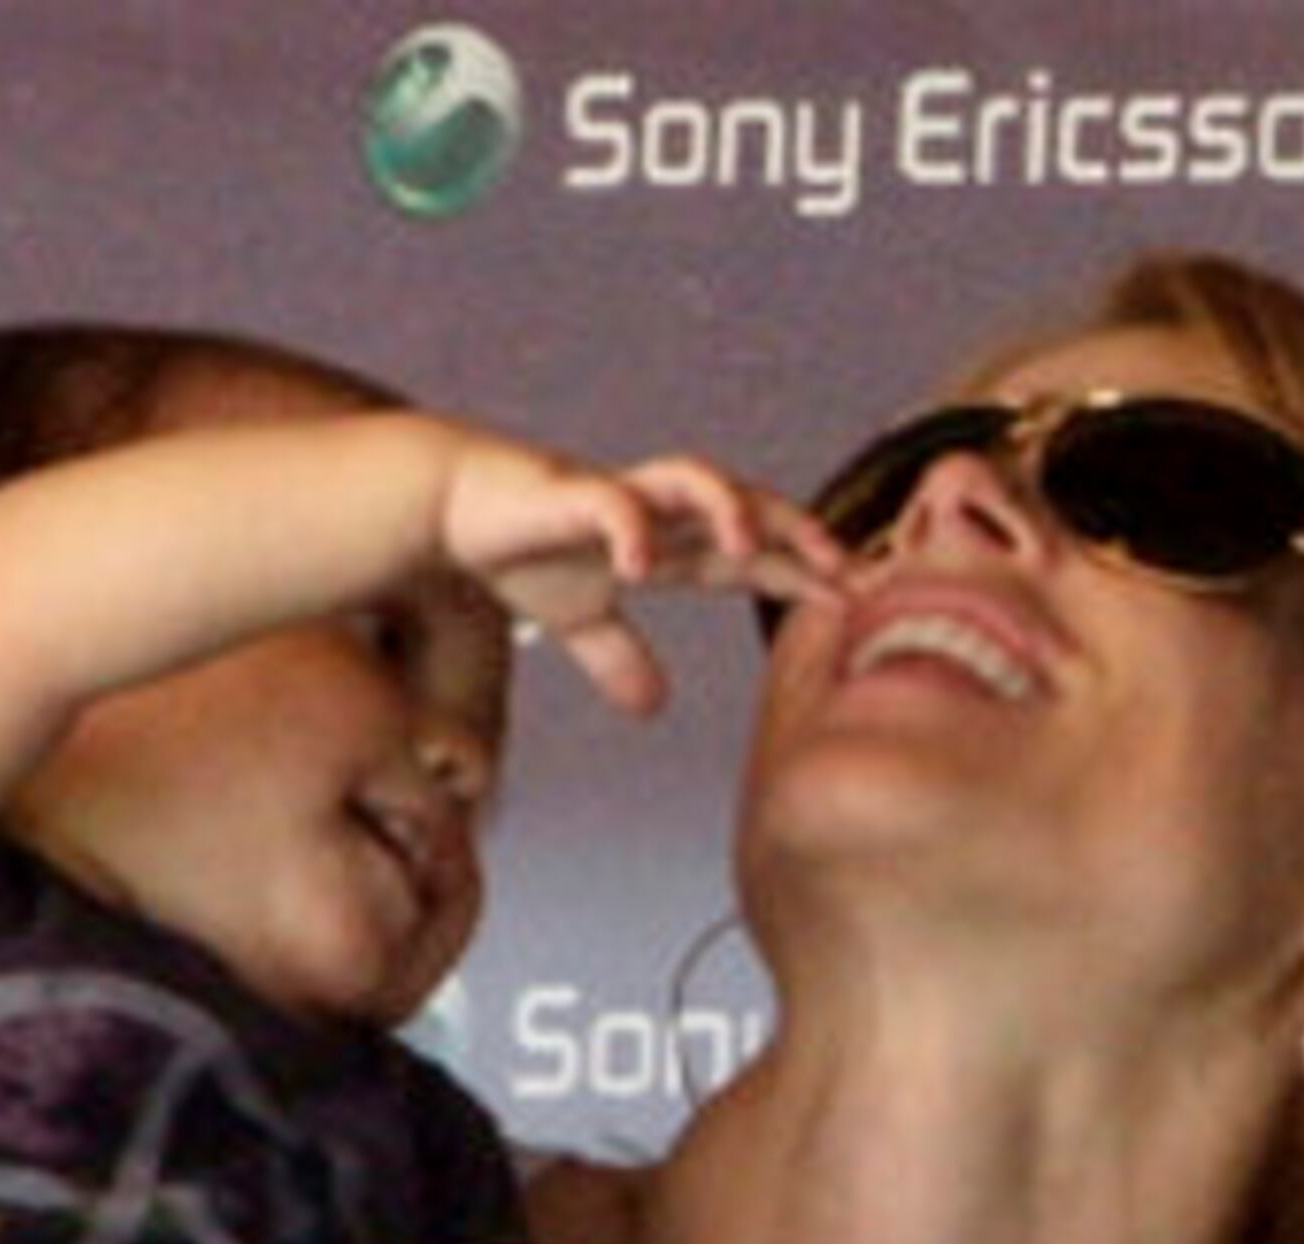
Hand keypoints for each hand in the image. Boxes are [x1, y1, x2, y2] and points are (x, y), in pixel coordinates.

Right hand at [435, 440, 839, 716]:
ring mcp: (616, 495)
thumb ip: (617, 656)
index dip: (800, 569)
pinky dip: (629, 530)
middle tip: (842, 567)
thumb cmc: (519, 548)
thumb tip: (654, 705)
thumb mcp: (576, 619)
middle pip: (744, 503)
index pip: (749, 551)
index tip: (853, 595)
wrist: (450, 505)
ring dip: (728, 506)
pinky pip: (611, 502)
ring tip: (751, 547)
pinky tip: (637, 568)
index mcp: (664, 540)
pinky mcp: (568, 492)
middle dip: (795, 529)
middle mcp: (653, 509)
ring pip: (692, 478)